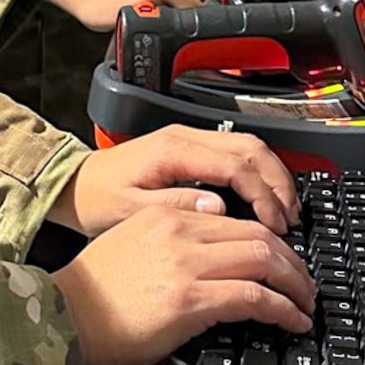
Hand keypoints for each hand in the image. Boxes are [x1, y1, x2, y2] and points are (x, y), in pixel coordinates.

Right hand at [28, 0, 217, 29]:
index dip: (228, 1)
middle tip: (206, 33)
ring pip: (202, 15)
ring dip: (197, 31)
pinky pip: (177, 25)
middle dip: (216, 19)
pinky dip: (176, 36)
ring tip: (186, 38)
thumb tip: (222, 4)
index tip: (222, 16)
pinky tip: (168, 37)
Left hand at [51, 127, 298, 236]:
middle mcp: (183, 138)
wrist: (74, 186)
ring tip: (285, 211)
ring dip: (272, 176)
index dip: (263, 196)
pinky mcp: (188, 148)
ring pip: (248, 145)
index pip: (235, 165)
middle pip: (250, 148)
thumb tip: (218, 209)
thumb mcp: (130, 211)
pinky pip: (235, 152)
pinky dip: (257, 172)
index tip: (275, 226)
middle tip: (290, 220)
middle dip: (278, 183)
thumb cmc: (96, 201)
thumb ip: (175, 207)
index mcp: (172, 151)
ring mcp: (187, 139)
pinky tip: (263, 198)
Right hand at [53, 207, 314, 364]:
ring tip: (305, 305)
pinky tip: (292, 322)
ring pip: (265, 260)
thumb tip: (214, 249)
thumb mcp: (133, 245)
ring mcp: (186, 264)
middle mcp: (179, 232)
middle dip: (293, 263)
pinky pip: (255, 297)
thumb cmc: (93, 294)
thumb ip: (173, 238)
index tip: (284, 262)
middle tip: (305, 286)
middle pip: (260, 235)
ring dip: (296, 285)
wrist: (63, 317)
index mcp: (165, 215)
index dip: (272, 242)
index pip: (236, 220)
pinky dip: (283, 310)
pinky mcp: (191, 300)